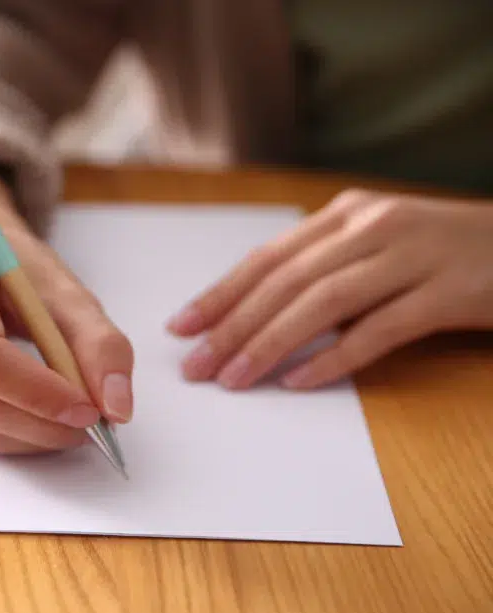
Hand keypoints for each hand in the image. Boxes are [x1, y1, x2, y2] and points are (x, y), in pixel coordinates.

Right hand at [0, 167, 133, 453]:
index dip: (37, 393)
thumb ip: (100, 344)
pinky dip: (4, 434)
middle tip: (89, 424)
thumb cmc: (13, 272)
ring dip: (27, 436)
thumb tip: (116, 409)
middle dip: (40, 423)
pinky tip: (28, 414)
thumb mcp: (65, 290)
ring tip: (65, 420)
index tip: (88, 410)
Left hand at [166, 189, 492, 389]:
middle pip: (286, 282)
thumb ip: (321, 270)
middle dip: (232, 326)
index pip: (267, 258)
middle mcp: (372, 227)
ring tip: (233, 379)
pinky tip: (299, 382)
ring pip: (323, 303)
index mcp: (346, 215)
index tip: (181, 327)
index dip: (220, 294)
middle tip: (195, 366)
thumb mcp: (374, 247)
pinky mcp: (448, 292)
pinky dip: (335, 358)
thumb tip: (254, 317)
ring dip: (269, 344)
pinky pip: (379, 330)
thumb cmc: (440, 252)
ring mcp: (412, 256)